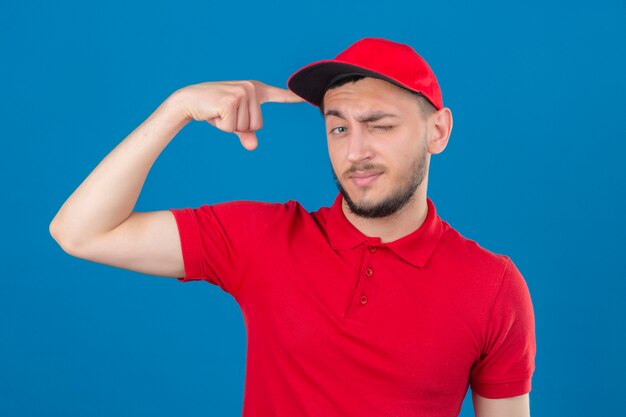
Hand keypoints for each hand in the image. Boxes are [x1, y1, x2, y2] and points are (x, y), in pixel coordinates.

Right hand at [170, 80, 304, 150]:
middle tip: (225, 113)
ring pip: (246, 127)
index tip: (306, 97)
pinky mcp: (231, 100)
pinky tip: (214, 112)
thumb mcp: (234, 123)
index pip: (279, 95)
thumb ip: (246, 134)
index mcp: (256, 90)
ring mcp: (242, 93)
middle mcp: (251, 88)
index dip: (293, 97)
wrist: (189, 100)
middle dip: (240, 126)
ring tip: (219, 112)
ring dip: (230, 126)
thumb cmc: (215, 111)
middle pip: (257, 125)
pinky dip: (222, 126)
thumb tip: (253, 146)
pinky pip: (233, 127)